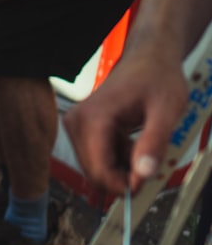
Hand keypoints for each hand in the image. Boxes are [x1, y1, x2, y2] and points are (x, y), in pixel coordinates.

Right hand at [62, 49, 188, 197]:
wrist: (148, 60)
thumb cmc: (156, 78)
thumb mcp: (166, 110)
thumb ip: (154, 143)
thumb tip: (143, 173)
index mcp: (93, 118)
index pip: (99, 169)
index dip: (123, 185)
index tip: (145, 184)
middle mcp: (77, 122)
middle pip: (94, 172)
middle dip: (122, 178)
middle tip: (148, 168)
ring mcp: (77, 126)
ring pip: (94, 168)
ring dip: (120, 168)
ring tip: (142, 149)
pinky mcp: (81, 129)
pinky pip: (96, 158)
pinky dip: (116, 160)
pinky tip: (132, 145)